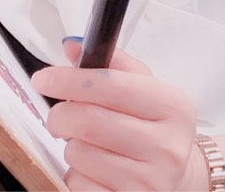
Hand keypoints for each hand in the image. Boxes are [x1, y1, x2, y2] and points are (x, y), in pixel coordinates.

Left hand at [31, 40, 203, 190]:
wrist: (179, 180)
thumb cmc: (156, 129)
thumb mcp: (148, 91)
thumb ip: (113, 65)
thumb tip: (73, 46)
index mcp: (173, 106)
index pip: (111, 85)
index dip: (70, 79)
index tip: (44, 77)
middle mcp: (166, 146)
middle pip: (88, 120)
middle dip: (61, 114)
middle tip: (59, 114)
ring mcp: (148, 182)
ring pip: (78, 153)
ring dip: (71, 145)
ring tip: (89, 143)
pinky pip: (78, 184)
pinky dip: (76, 173)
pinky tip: (96, 168)